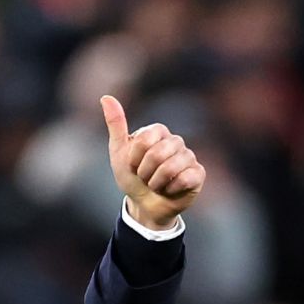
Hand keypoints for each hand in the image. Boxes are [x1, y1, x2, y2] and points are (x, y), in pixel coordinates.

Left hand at [101, 95, 203, 229]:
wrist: (143, 205)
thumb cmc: (131, 177)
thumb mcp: (118, 152)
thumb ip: (116, 124)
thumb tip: (106, 97)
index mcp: (158, 132)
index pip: (145, 139)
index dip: (134, 158)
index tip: (133, 165)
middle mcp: (175, 141)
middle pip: (157, 153)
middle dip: (144, 172)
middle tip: (144, 178)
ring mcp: (188, 157)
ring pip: (170, 168)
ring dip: (156, 183)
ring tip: (156, 185)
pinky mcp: (198, 174)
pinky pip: (185, 179)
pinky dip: (170, 189)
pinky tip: (170, 190)